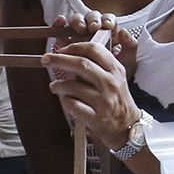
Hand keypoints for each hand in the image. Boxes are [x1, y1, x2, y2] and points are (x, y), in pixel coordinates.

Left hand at [43, 11, 143, 144]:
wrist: (128, 126)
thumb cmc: (117, 100)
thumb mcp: (115, 78)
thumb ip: (97, 65)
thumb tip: (69, 52)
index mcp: (115, 70)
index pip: (94, 49)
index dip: (74, 47)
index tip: (62, 49)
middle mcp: (110, 83)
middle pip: (82, 64)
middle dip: (59, 59)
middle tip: (46, 59)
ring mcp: (104, 101)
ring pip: (73, 86)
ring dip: (58, 85)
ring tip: (54, 86)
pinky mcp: (96, 118)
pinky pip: (73, 105)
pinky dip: (64, 101)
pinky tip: (65, 100)